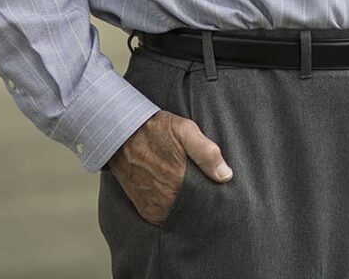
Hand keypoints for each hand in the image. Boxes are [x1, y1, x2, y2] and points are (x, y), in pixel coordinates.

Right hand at [107, 110, 232, 225]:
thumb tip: (226, 176)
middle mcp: (165, 199)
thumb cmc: (156, 130)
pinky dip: (173, 212)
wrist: (122, 134)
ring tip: (194, 195)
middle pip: (194, 210)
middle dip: (203, 204)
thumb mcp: (185, 131)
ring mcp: (154, 207)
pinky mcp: (145, 209)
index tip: (221, 193)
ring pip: (180, 216)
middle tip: (209, 193)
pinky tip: (179, 199)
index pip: (206, 202)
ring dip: (188, 209)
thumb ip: (207, 153)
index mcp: (179, 181)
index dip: (215, 198)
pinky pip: (165, 218)